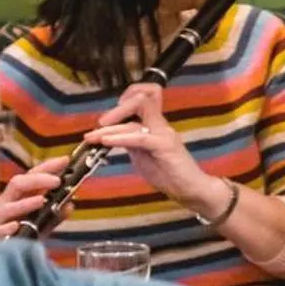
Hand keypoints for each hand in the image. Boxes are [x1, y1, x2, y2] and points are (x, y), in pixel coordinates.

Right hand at [0, 156, 70, 242]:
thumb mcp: (35, 227)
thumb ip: (51, 217)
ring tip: (42, 200)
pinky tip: (16, 227)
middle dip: (38, 179)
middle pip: (17, 184)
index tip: (65, 160)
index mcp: (14, 199)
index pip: (30, 178)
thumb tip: (70, 204)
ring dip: (25, 203)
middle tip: (57, 181)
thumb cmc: (10, 239)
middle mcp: (3, 206)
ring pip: (7, 208)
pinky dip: (6, 228)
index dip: (47, 168)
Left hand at [85, 84, 220, 212]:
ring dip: (110, 128)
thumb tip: (110, 135)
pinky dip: (120, 138)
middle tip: (99, 124)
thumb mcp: (142, 155)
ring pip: (134, 122)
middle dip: (115, 111)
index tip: (109, 114)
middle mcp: (161, 125)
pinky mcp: (165, 145)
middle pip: (139, 101)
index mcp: (156, 124)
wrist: (191, 189)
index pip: (145, 96)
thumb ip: (130, 142)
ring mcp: (164, 134)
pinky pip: (139, 138)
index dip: (126, 98)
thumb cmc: (169, 174)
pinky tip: (105, 142)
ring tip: (93, 136)